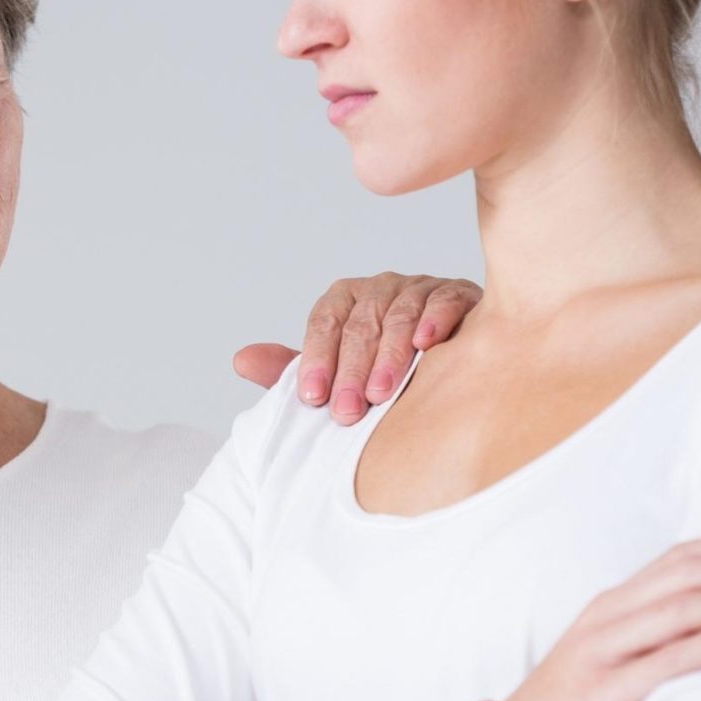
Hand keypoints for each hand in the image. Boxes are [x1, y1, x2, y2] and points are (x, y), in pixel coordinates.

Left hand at [232, 273, 481, 424]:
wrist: (454, 361)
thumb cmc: (385, 370)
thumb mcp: (339, 371)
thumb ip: (295, 369)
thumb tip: (240, 360)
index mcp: (346, 301)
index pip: (324, 323)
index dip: (316, 360)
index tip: (312, 398)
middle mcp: (380, 289)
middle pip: (360, 325)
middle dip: (350, 371)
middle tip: (345, 411)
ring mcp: (421, 288)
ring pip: (400, 316)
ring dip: (389, 357)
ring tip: (380, 395)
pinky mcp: (460, 295)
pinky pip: (446, 302)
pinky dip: (435, 320)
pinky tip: (427, 345)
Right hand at [444, 530, 700, 700]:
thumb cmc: (570, 697)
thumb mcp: (609, 650)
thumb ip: (651, 627)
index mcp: (611, 602)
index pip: (679, 557)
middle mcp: (606, 615)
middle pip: (686, 575)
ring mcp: (601, 650)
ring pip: (682, 608)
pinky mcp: (603, 690)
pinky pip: (667, 659)